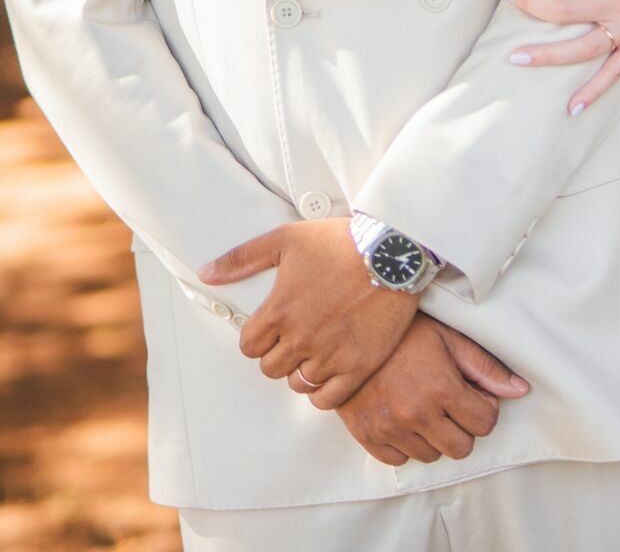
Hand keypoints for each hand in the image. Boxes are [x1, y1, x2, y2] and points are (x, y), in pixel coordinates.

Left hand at [199, 218, 416, 408]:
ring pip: (298, 383)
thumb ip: (242, 258)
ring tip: (316, 349)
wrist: (393, 251)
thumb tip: (206, 273)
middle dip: (278, 354)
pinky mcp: (358, 366)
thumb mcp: (286, 239)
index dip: (258, 338)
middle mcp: (301, 338)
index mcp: (280, 310)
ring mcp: (330, 355)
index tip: (273, 327)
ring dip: (301, 369)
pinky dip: (323, 391)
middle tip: (296, 336)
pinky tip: (330, 370)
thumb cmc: (340, 241)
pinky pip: (326, 400)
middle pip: (271, 368)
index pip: (249, 347)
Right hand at [335, 316, 528, 465]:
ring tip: (424, 406)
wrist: (351, 330)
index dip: (484, 408)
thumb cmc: (405, 330)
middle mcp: (416, 413)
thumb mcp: (449, 338)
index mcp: (441, 388)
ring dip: (434, 436)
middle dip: (462, 427)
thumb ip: (485, 367)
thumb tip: (520, 391)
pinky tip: (403, 416)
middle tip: (450, 403)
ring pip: (431, 456)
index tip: (472, 394)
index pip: (485, 423)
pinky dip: (405, 444)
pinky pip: (399, 460)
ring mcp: (390, 428)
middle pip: (461, 448)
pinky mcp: (368, 436)